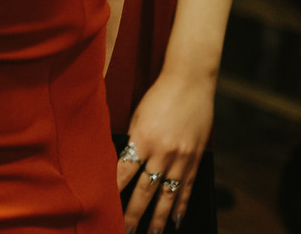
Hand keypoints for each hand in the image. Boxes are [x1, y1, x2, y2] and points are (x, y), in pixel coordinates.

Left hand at [116, 71, 212, 232]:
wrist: (190, 82)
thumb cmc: (158, 95)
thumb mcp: (137, 116)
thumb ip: (131, 140)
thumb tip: (119, 161)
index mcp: (142, 138)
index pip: (123, 172)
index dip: (113, 193)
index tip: (104, 208)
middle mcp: (162, 152)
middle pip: (144, 191)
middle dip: (133, 214)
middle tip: (124, 230)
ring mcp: (181, 157)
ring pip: (167, 195)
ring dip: (157, 217)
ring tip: (150, 233)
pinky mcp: (195, 158)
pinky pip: (187, 187)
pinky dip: (181, 205)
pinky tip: (174, 219)